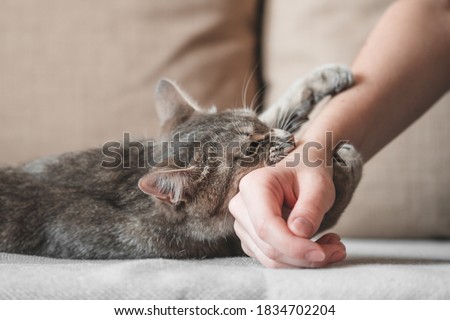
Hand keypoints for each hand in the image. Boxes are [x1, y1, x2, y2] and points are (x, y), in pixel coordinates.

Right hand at [228, 147, 346, 267]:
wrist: (300, 172)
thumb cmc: (308, 175)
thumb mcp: (318, 185)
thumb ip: (310, 208)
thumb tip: (300, 233)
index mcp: (254, 186)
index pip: (266, 226)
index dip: (293, 246)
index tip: (322, 253)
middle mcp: (241, 206)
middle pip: (268, 247)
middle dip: (305, 256)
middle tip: (338, 250)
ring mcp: (243, 225)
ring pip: (271, 259)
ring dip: (305, 261)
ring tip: (333, 246)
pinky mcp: (251, 240)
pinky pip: (273, 260)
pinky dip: (298, 260)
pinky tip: (317, 245)